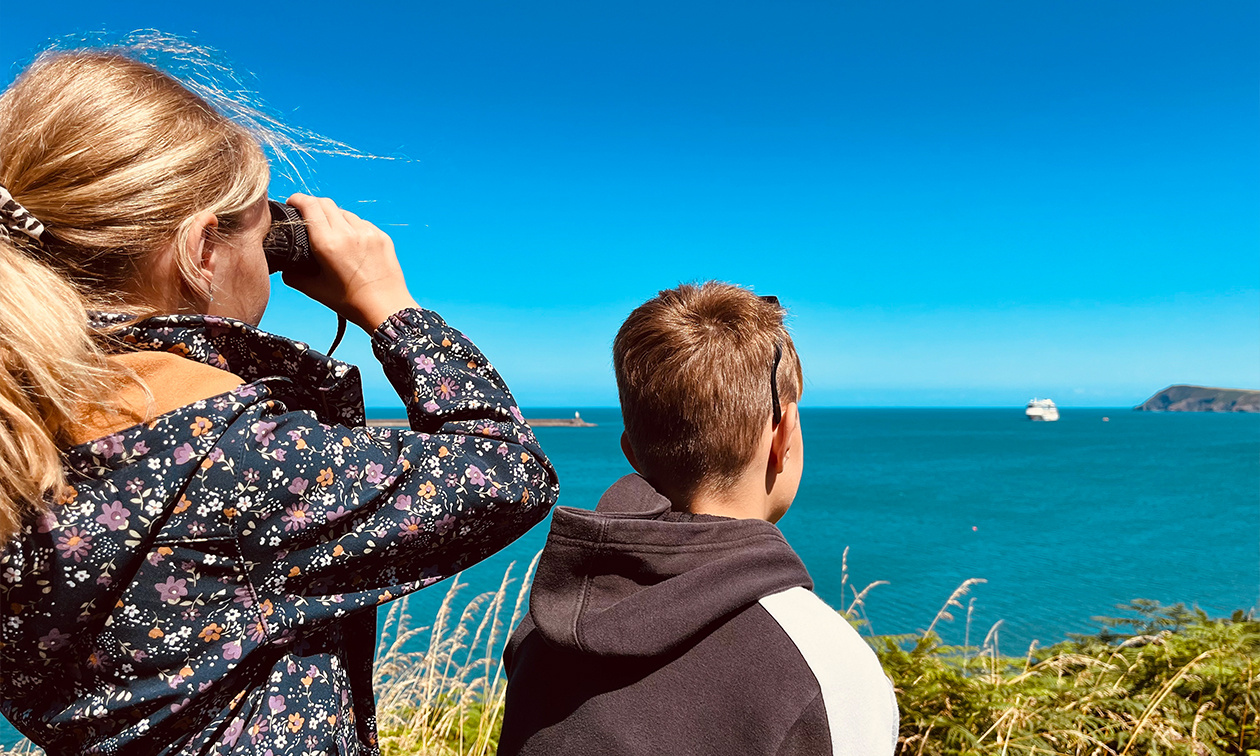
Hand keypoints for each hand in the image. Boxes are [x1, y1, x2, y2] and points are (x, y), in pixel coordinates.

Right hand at [282, 194, 418, 331]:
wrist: (386, 308)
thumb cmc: (351, 302)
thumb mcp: (315, 290)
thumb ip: (293, 276)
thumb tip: (284, 267)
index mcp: (328, 244)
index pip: (310, 206)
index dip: (297, 199)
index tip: (292, 202)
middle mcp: (348, 233)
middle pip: (326, 203)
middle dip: (313, 204)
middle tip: (307, 215)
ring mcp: (368, 232)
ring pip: (345, 213)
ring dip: (334, 217)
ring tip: (332, 233)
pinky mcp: (382, 236)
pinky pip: (362, 223)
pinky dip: (353, 227)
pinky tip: (351, 243)